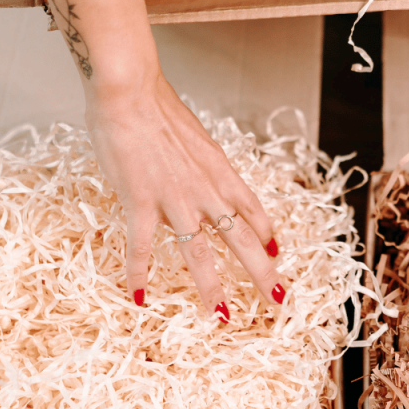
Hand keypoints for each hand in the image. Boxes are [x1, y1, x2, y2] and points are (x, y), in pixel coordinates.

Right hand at [84, 71, 282, 322]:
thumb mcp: (193, 136)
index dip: (268, 233)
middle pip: (242, 239)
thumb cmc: (157, 107)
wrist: (130, 92)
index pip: (253, 208)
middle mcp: (206, 189)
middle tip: (279, 300)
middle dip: (263, 273)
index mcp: (220, 169)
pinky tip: (139, 296)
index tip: (277, 251)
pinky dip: (139, 273)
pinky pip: (143, 246)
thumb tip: (194, 173)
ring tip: (222, 316)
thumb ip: (197, 161)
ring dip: (212, 287)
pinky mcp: (142, 201)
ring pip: (199, 253)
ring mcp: (175, 198)